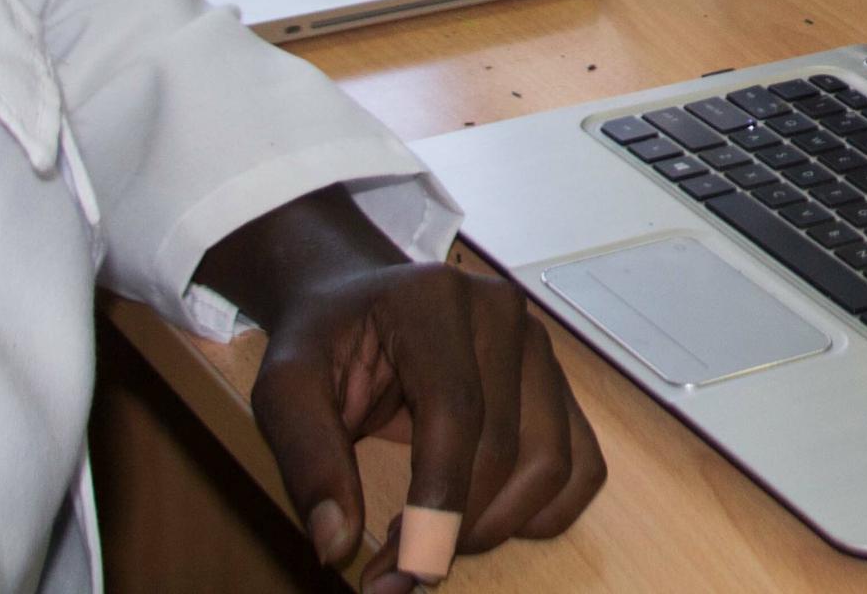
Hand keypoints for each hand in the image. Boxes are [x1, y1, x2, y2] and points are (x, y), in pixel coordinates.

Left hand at [203, 189, 606, 590]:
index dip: (438, 500)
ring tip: (435, 540)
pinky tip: (488, 521)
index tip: (405, 571)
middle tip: (398, 572)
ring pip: (553, 462)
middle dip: (455, 529)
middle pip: (506, 447)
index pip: (457, 411)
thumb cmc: (321, 343)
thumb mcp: (284, 388)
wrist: (356, 302)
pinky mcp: (557, 382)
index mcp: (435, 301)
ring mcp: (539, 346)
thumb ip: (306, 459)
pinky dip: (544, 513)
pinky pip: (582, 463)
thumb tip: (337, 544)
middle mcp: (502, 314)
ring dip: (498, 526)